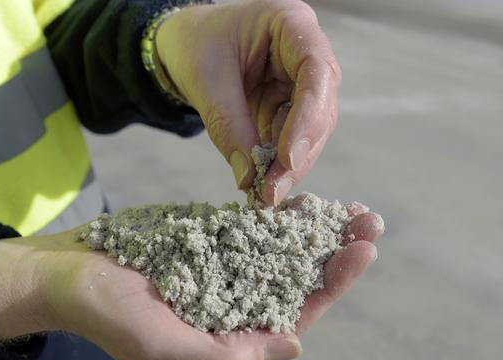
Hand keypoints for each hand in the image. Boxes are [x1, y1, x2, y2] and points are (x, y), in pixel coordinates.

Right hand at [0, 208, 381, 359]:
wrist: (69, 273)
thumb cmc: (108, 315)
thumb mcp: (164, 346)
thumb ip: (227, 353)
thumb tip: (294, 346)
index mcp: (235, 337)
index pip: (299, 312)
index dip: (335, 283)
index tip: (363, 249)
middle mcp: (240, 304)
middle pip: (302, 278)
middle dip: (337, 250)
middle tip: (372, 220)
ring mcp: (228, 271)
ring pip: (285, 251)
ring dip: (318, 229)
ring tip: (351, 205)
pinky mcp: (213, 244)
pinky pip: (256, 230)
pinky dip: (281, 216)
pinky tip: (305, 198)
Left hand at [156, 0, 341, 204]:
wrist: (182, 44)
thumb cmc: (194, 44)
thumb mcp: (205, 80)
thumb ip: (228, 126)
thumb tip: (250, 179)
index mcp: (290, 23)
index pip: (317, 71)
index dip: (309, 117)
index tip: (289, 158)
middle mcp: (305, 52)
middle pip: (320, 107)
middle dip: (298, 153)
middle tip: (273, 191)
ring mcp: (300, 81)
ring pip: (311, 130)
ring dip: (290, 165)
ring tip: (266, 194)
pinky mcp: (289, 105)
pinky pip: (291, 138)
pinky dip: (278, 164)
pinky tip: (264, 184)